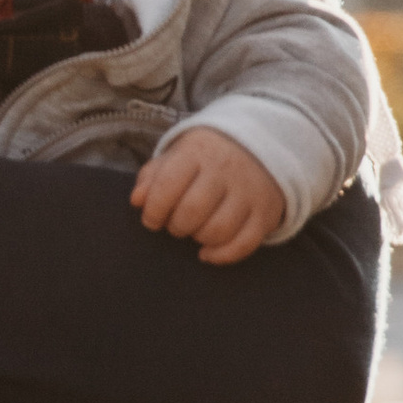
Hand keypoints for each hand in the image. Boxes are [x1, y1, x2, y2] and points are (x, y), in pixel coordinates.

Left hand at [130, 126, 286, 268]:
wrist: (259, 147)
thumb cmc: (205, 159)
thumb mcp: (176, 157)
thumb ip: (152, 177)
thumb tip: (137, 200)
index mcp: (197, 153)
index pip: (168, 185)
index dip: (153, 210)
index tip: (152, 219)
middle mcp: (226, 171)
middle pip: (192, 211)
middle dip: (176, 226)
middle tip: (175, 224)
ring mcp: (249, 192)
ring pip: (219, 230)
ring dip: (199, 238)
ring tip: (194, 230)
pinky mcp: (265, 213)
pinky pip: (244, 244)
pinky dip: (222, 255)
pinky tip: (207, 252)